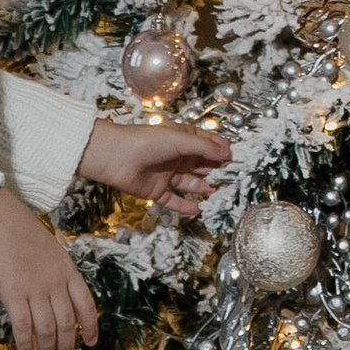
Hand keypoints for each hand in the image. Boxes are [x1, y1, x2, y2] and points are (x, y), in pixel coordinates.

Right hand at [0, 185, 98, 349]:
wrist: (1, 221)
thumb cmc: (23, 234)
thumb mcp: (52, 253)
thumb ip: (55, 277)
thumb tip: (46, 303)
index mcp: (69, 272)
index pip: (87, 305)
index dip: (91, 327)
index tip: (91, 342)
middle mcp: (56, 284)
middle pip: (68, 324)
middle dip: (67, 347)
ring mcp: (36, 290)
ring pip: (48, 330)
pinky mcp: (14, 295)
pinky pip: (24, 327)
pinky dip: (26, 344)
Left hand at [79, 117, 231, 212]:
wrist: (115, 157)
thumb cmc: (146, 141)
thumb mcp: (180, 140)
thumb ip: (204, 148)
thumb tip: (226, 154)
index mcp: (181, 139)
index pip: (205, 144)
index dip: (219, 150)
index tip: (234, 157)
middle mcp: (175, 157)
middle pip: (200, 165)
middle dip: (215, 171)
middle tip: (232, 178)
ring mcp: (166, 174)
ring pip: (190, 183)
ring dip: (204, 188)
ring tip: (217, 193)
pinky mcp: (156, 191)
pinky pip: (174, 200)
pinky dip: (186, 205)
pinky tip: (199, 209)